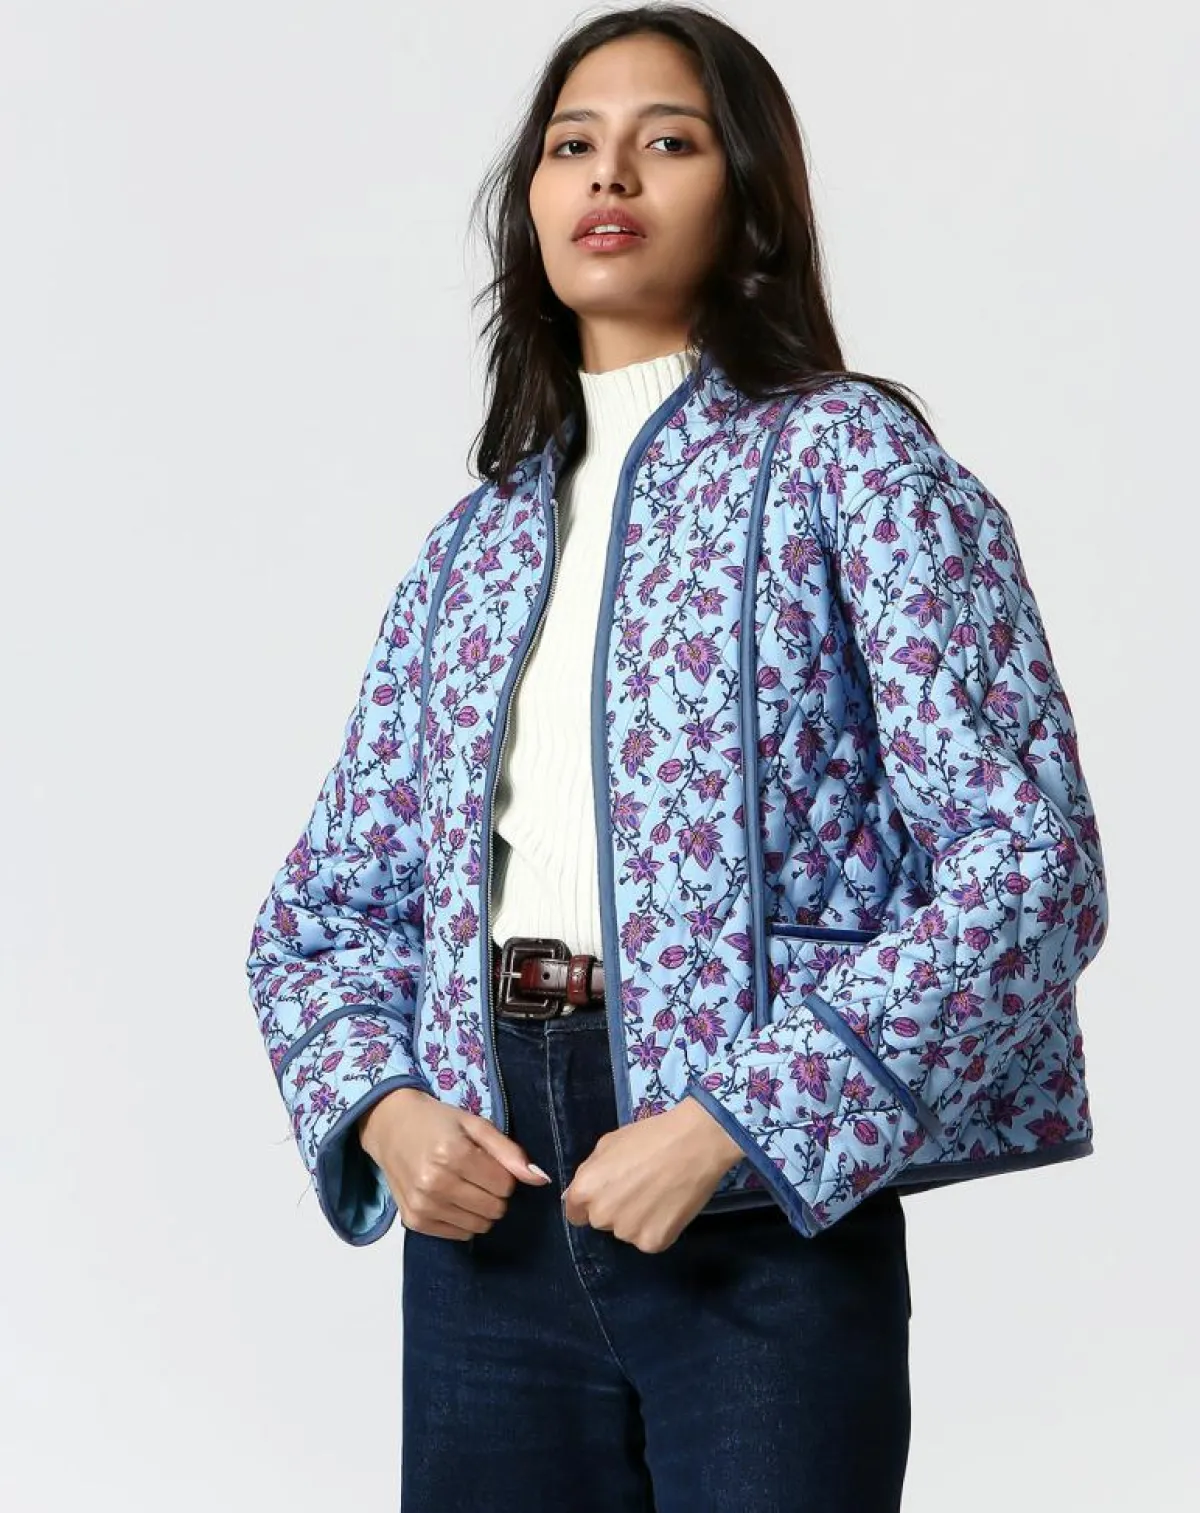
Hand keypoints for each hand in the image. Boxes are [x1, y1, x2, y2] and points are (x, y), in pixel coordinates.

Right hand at [357, 1087, 551, 1240]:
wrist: (390, 1127)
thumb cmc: (438, 1122)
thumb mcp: (476, 1125)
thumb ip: (509, 1152)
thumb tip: (540, 1179)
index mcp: (452, 1154)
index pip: (505, 1186)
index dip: (504, 1174)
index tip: (489, 1162)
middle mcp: (435, 1183)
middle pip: (494, 1209)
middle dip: (495, 1193)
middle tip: (478, 1174)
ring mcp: (423, 1206)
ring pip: (479, 1226)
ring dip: (480, 1209)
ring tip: (464, 1185)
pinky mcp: (415, 1221)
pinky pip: (459, 1235)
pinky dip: (462, 1219)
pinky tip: (451, 1198)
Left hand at [561, 1095, 746, 1252]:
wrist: (694, 1143)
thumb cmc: (650, 1136)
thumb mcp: (608, 1144)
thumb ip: (590, 1172)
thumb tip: (576, 1195)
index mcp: (585, 1190)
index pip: (575, 1212)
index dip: (590, 1202)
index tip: (608, 1193)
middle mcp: (601, 1216)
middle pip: (601, 1222)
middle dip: (614, 1209)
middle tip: (638, 1188)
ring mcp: (628, 1233)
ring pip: (626, 1231)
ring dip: (636, 1219)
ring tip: (657, 1194)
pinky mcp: (654, 1243)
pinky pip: (649, 1239)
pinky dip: (658, 1227)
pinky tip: (669, 1206)